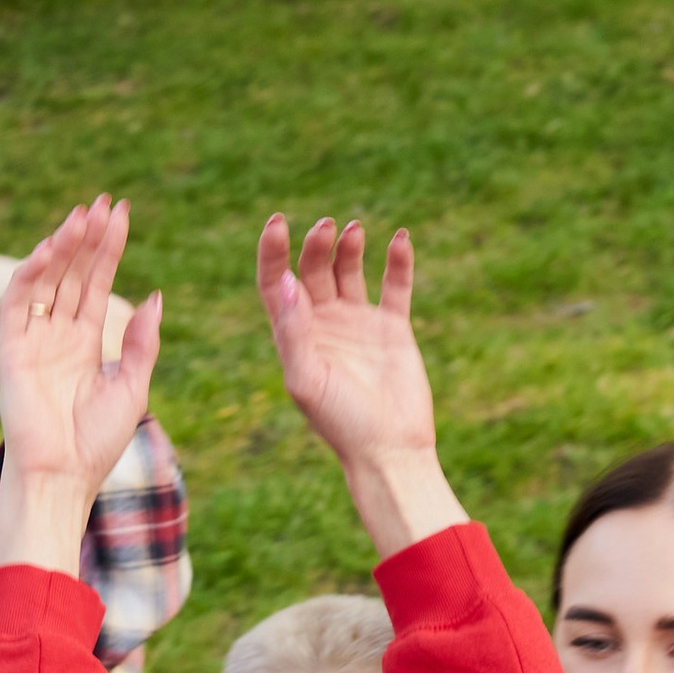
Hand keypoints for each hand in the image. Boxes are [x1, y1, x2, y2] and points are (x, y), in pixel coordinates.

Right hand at [0, 198, 161, 574]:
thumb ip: (143, 344)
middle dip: (87, 238)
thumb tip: (155, 296)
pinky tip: (51, 249)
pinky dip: (30, 273)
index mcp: (85, 344)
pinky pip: (17, 302)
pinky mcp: (10, 350)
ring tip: (83, 216)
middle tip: (104, 203)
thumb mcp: (132, 388)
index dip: (108, 249)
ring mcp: (32, 340)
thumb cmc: (97, 444)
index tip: (121, 214)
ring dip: (63, 246)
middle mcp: (57, 336)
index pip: (95, 284)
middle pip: (72, 274)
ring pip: (46, 280)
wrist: (63, 477)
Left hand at [256, 216, 462, 556]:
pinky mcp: (393, 328)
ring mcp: (358, 323)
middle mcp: (323, 324)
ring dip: (349, 245)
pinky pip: (395, 285)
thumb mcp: (306, 381)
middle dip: (316, 245)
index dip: (273, 252)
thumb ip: (293, 332)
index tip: (277, 223)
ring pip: (349, 269)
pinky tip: (400, 239)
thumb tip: (287, 282)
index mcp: (295, 336)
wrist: (388, 450)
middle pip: (312, 269)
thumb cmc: (340, 424)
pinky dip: (398, 261)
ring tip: (354, 230)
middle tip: (326, 228)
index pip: (275, 283)